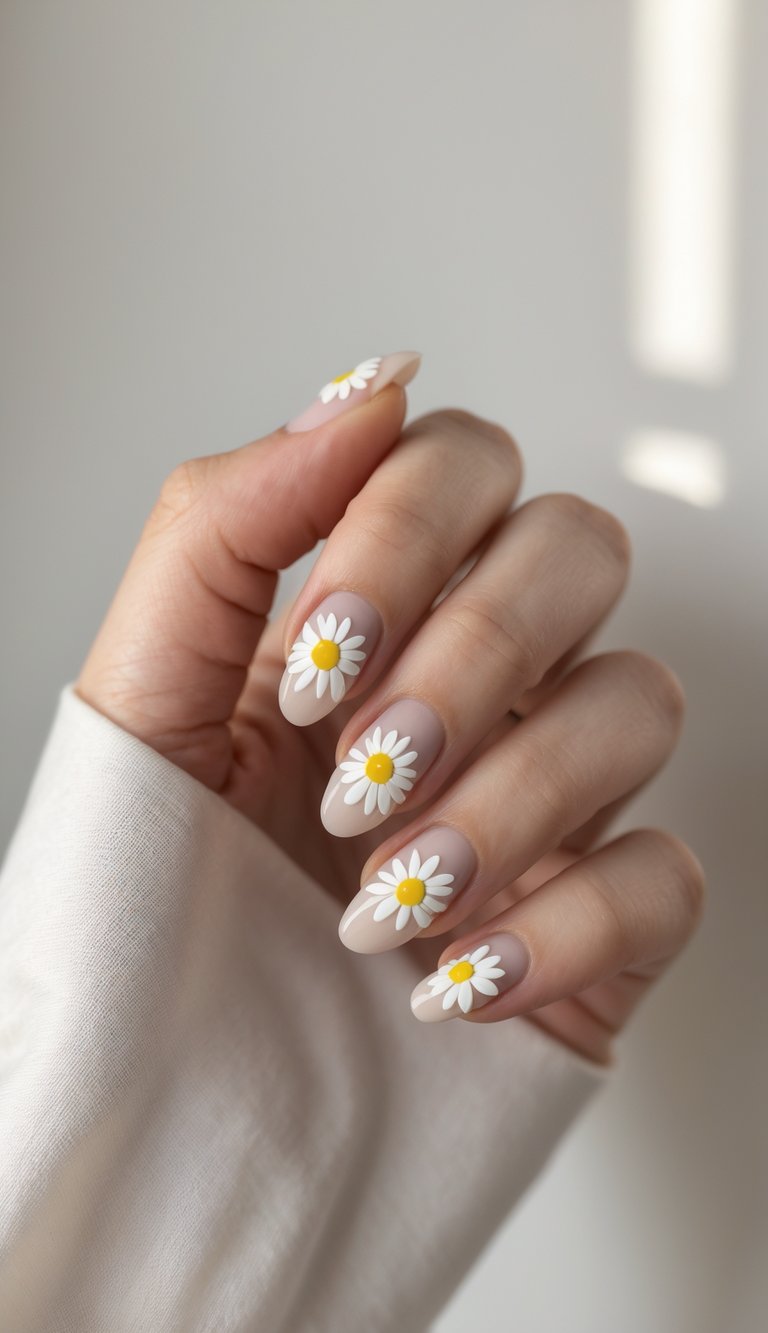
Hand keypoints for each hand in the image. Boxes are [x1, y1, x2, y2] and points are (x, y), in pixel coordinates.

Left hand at [76, 351, 703, 1063]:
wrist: (160, 1116)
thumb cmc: (142, 905)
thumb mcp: (139, 695)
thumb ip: (228, 520)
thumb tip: (370, 387)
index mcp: (363, 612)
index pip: (462, 466)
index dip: (407, 534)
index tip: (319, 662)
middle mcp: (468, 682)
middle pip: (576, 549)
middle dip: (473, 653)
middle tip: (360, 771)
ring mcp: (543, 798)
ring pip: (637, 701)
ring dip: (509, 796)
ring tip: (383, 896)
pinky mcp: (594, 925)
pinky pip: (664, 875)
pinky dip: (562, 926)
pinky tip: (453, 979)